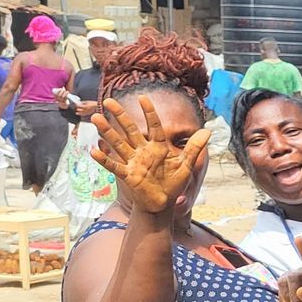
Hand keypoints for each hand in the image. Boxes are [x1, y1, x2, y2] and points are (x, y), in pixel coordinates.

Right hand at [90, 95, 209, 214]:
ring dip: (108, 132)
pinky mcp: (128, 176)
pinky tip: (94, 150)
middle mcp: (143, 152)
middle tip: (109, 101)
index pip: (153, 126)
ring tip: (96, 118)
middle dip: (120, 116)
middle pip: (130, 130)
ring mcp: (134, 163)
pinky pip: (114, 166)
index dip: (149, 112)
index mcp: (158, 148)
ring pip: (119, 144)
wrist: (163, 203)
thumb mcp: (186, 165)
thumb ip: (194, 148)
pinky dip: (104, 159)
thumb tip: (207, 131)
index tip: (142, 97)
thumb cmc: (173, 183)